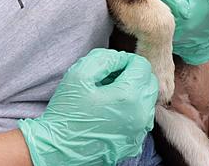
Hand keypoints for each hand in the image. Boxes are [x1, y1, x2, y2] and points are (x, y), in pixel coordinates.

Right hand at [18, 48, 158, 165]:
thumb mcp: (78, 75)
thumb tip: (120, 58)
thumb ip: (104, 58)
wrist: (59, 149)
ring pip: (148, 101)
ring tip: (109, 96)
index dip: (125, 60)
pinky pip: (142, 119)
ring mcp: (139, 131)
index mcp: (129, 96)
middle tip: (110, 79)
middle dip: (133, 75)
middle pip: (150, 82)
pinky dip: (132, 110)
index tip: (110, 67)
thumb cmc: (67, 112)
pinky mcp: (134, 143)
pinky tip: (111, 112)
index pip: (142, 65)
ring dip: (134, 92)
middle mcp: (140, 115)